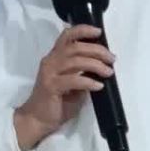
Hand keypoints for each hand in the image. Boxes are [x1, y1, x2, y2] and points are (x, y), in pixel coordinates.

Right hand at [13, 24, 114, 150]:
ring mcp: (49, 73)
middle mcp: (50, 61)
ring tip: (108, 72)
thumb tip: (102, 67)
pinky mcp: (51, 86)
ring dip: (95, 64)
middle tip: (111, 59)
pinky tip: (98, 86)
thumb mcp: (74, 85)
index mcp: (55, 58)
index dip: (83, 30)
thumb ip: (83, 73)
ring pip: (75, 61)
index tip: (98, 32)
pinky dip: (88, 81)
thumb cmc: (57, 103)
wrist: (38, 120)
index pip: (67, 36)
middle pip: (76, 47)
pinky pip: (73, 80)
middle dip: (97, 50)